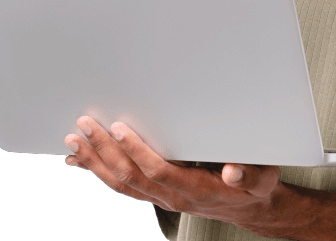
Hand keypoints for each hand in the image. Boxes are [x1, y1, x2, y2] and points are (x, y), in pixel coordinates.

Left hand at [64, 116, 285, 235]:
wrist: (250, 208)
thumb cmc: (254, 187)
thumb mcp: (262, 177)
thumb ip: (249, 175)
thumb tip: (232, 171)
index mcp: (196, 189)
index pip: (158, 170)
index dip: (136, 150)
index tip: (119, 128)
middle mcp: (173, 196)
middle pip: (130, 177)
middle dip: (104, 152)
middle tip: (83, 128)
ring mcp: (162, 198)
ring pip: (121, 184)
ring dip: (95, 163)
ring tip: (74, 143)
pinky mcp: (156, 194)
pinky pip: (123, 186)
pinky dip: (100, 173)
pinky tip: (84, 162)